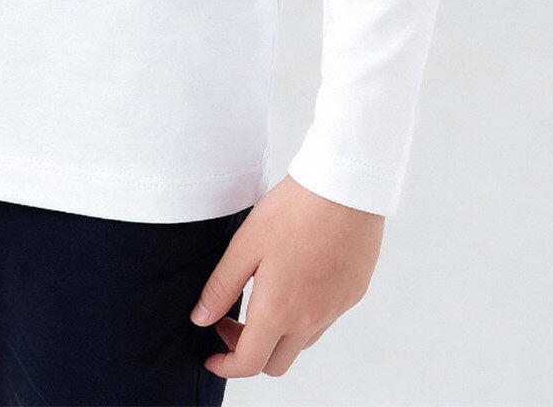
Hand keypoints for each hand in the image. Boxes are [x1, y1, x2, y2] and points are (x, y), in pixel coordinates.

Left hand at [189, 173, 383, 377]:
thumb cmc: (293, 211)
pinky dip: (303, 317)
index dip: (225, 365)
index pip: (249, 363)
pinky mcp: (352, 295)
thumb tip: (200, 319)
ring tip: (262, 298)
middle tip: (231, 321)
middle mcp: (310, 321)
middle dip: (249, 352)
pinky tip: (295, 282)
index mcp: (279, 312)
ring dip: (277, 336)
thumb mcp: (245, 244)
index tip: (211, 356)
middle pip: (276, 363)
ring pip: (301, 344)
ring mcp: (335, 310)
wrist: (346, 187)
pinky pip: (323, 320)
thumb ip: (221, 287)